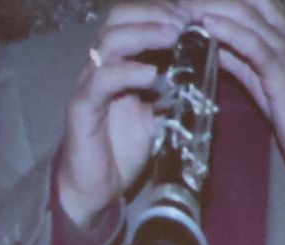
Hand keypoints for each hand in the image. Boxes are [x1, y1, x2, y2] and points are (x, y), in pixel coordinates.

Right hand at [54, 3, 187, 227]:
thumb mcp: (157, 116)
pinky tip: (151, 74)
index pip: (132, 19)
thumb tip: (202, 77)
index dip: (159, 12)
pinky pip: (101, 81)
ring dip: (144, 34)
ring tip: (172, 36)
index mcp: (117, 63)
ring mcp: (88, 84)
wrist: (94, 187)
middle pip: (118, 19)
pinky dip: (127, 72)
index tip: (190, 16)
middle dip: (154, 14)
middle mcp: (100, 67)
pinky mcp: (81, 107)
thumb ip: (173, 94)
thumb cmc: (121, 150)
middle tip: (184, 21)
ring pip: (109, 42)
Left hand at [194, 0, 284, 189]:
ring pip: (247, 16)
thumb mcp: (254, 71)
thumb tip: (205, 37)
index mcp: (278, 27)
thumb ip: (233, 52)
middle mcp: (284, 30)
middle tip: (177, 0)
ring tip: (184, 7)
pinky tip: (207, 25)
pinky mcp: (281, 72)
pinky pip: (254, 45)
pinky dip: (230, 32)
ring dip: (212, 7)